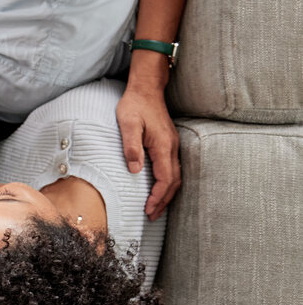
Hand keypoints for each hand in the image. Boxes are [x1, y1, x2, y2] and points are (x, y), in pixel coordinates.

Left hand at [116, 72, 180, 218]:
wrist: (146, 88)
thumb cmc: (135, 105)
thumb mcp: (128, 124)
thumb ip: (131, 147)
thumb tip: (135, 170)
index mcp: (163, 146)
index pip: (165, 179)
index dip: (157, 196)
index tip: (148, 209)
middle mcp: (172, 148)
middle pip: (174, 182)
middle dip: (163, 201)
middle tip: (151, 216)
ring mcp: (172, 145)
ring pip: (176, 176)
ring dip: (167, 194)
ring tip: (155, 208)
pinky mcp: (169, 143)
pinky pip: (173, 169)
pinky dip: (168, 183)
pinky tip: (159, 188)